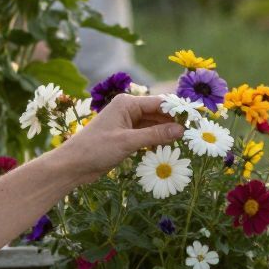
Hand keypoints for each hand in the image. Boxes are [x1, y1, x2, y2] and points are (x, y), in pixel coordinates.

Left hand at [58, 93, 183, 185]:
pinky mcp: (125, 136)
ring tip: (185, 142)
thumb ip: (155, 135)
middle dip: (174, 122)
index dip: (178, 110)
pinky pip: (147, 135)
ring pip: (154, 125)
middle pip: (158, 113)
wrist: (72, 166)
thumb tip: (180, 130)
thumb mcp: (128, 142)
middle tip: (194, 133)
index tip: (196, 119)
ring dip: (166, 133)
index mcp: (127, 103)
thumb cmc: (95, 149)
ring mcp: (127, 123)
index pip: (160, 103)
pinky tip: (168, 148)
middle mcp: (128, 110)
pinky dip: (157, 141)